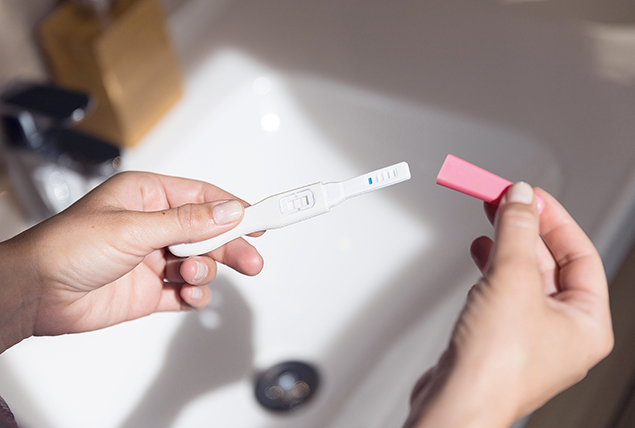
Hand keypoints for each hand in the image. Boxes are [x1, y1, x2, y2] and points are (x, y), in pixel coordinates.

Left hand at [0, 172, 263, 351]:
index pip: (203, 197)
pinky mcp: (149, 289)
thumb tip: (229, 211)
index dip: (234, 208)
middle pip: (208, 233)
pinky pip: (185, 291)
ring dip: (203, 272)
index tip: (261, 217)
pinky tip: (187, 295)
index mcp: (148, 197)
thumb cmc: (68, 248)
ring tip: (190, 278)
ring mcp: (153, 258)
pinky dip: (192, 295)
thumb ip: (188, 222)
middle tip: (252, 259)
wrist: (36, 294)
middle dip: (230, 246)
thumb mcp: (134, 228)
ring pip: (200, 263)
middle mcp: (153, 226)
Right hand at [405, 182, 613, 426]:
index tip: (531, 195)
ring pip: (524, 277)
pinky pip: (503, 292)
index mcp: (587, 323)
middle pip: (550, 263)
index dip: (554, 219)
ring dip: (506, 245)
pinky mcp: (499, 338)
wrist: (456, 401)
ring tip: (489, 220)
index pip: (581, 254)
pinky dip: (491, 268)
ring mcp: (530, 336)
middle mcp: (563, 332)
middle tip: (505, 200)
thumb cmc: (494, 364)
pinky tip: (479, 253)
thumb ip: (516, 231)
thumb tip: (521, 198)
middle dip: (525, 228)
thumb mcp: (511, 278)